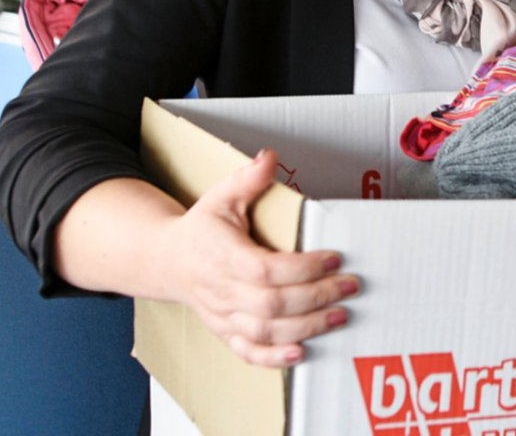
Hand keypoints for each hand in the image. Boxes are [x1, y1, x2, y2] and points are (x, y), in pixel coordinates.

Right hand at [156, 148, 356, 367]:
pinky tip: (301, 353)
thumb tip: (269, 157)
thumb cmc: (200, 229)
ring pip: (265, 331)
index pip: (267, 270)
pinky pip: (247, 352)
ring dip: (306, 328)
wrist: (165, 261)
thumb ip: (247, 179)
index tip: (335, 258)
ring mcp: (222, 316)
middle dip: (316, 297)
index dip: (303, 268)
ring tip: (340, 316)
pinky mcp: (224, 332)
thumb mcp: (219, 197)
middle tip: (350, 286)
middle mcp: (222, 290)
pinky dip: (273, 359)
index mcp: (224, 256)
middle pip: (272, 304)